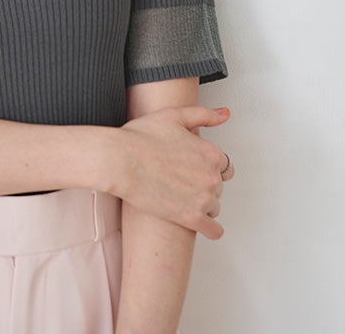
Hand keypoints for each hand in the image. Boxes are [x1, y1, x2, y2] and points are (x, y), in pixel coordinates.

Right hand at [109, 105, 231, 238]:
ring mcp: (203, 199)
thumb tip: (225, 114)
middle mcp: (212, 176)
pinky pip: (214, 230)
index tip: (193, 166)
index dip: (207, 165)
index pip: (223, 165)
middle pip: (218, 186)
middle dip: (203, 184)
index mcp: (210, 152)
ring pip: (214, 206)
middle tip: (182, 180)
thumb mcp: (174, 115)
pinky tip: (200, 224)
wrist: (120, 160)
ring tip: (182, 198)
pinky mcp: (191, 218)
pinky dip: (210, 228)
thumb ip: (204, 114)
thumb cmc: (141, 137)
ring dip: (203, 204)